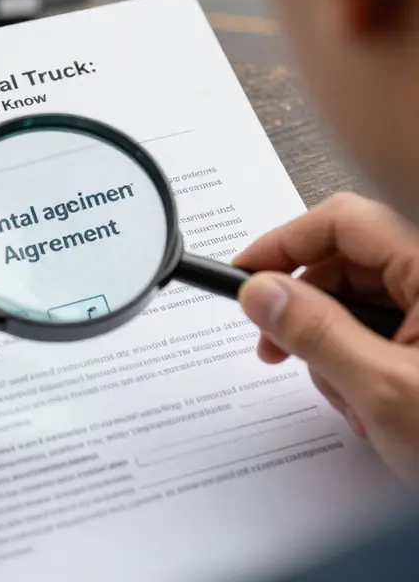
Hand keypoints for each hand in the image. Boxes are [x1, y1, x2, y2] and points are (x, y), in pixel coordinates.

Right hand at [234, 193, 418, 479]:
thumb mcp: (385, 391)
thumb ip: (314, 333)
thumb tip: (260, 292)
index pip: (341, 223)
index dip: (283, 243)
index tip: (244, 274)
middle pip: (344, 264)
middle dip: (304, 308)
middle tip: (273, 345)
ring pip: (356, 302)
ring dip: (332, 348)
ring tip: (348, 400)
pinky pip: (377, 331)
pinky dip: (357, 364)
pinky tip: (370, 406)